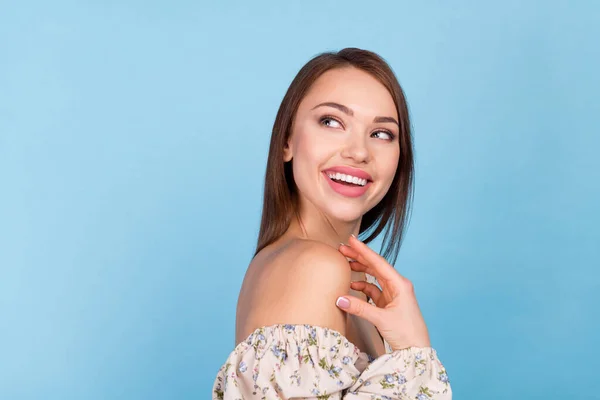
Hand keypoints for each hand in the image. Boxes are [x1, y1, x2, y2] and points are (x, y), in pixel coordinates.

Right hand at [336, 235, 430, 350]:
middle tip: (342, 248)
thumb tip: (340, 299)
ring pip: (373, 277)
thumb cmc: (406, 333)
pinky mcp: (388, 303)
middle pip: (375, 266)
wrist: (416, 350)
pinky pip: (373, 290)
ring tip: (345, 263)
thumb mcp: (381, 319)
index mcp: (400, 284)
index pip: (378, 263)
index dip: (363, 251)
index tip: (352, 240)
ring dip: (360, 270)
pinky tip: (352, 286)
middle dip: (359, 257)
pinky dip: (362, 287)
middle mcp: (397, 286)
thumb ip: (360, 308)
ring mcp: (393, 294)